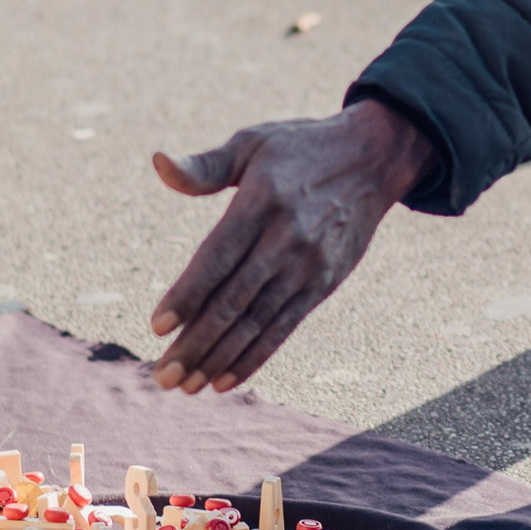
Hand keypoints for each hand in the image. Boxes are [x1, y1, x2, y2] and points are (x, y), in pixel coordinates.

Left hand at [149, 101, 437, 392]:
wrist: (373, 158)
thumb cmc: (299, 148)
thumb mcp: (252, 142)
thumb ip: (205, 165)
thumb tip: (159, 164)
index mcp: (261, 201)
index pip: (217, 257)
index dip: (187, 295)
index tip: (157, 327)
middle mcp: (285, 238)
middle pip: (233, 301)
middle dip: (196, 343)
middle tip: (162, 376)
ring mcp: (307, 265)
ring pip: (256, 322)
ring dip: (218, 359)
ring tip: (185, 386)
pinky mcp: (323, 284)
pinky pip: (284, 328)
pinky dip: (254, 357)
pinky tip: (224, 380)